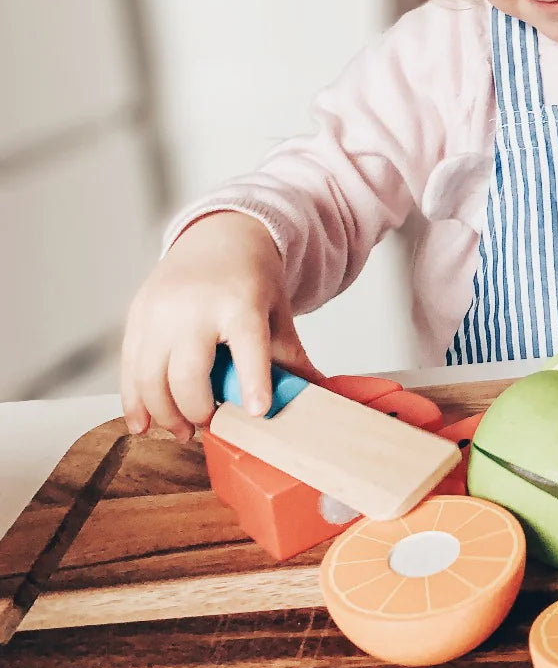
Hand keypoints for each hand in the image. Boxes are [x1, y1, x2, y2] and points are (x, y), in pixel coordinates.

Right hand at [120, 212, 321, 442]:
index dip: (253, 381)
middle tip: (213, 426)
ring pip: (150, 378)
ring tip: (185, 432)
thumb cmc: (250, 277)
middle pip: (187, 374)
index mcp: (240, 303)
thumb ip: (290, 354)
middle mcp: (194, 308)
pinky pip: (129, 368)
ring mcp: (160, 312)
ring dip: (166, 415)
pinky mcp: (138, 317)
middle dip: (198, 410)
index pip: (247, 346)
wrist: (219, 235)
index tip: (257, 412)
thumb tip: (318, 393)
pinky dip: (134, 402)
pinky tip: (146, 424)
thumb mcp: (277, 310)